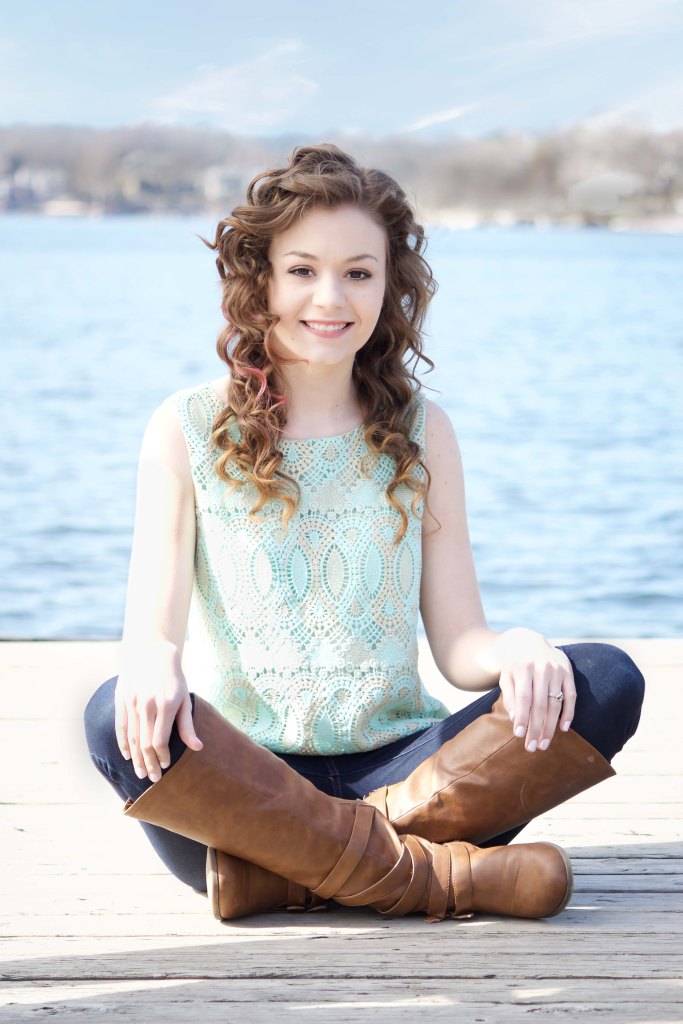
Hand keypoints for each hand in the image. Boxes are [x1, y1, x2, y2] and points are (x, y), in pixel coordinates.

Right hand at [114, 641, 202, 781]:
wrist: (151, 653)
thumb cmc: (173, 678)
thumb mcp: (184, 699)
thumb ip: (187, 725)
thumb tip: (198, 747)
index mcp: (164, 705)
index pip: (159, 740)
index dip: (162, 756)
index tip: (166, 766)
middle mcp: (146, 705)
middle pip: (144, 743)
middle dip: (149, 763)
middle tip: (153, 779)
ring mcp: (132, 703)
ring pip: (132, 738)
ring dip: (136, 758)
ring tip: (140, 773)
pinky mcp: (122, 700)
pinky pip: (121, 727)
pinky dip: (123, 743)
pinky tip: (127, 756)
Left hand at [493, 628, 575, 751]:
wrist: (528, 642)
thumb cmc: (514, 665)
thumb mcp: (506, 676)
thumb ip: (509, 696)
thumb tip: (515, 719)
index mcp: (523, 668)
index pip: (524, 697)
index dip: (523, 717)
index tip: (520, 735)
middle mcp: (542, 668)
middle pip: (540, 704)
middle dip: (536, 727)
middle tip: (533, 747)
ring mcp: (557, 670)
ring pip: (556, 703)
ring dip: (551, 726)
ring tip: (544, 743)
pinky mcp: (568, 672)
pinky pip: (571, 696)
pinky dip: (569, 713)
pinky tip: (563, 729)